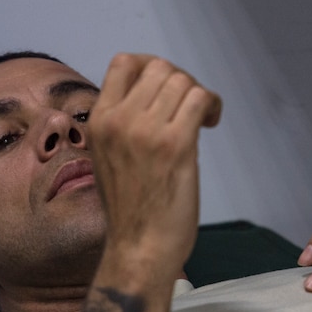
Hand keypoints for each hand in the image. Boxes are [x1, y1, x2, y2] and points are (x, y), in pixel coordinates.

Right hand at [88, 54, 221, 279]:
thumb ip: (124, 126)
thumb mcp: (109, 158)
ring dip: (199, 94)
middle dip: (181, 80)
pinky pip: (199, 99)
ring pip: (182, 81)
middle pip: (159, 67)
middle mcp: (119, 120)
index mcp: (99, 121)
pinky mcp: (175, 144)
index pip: (123, 63)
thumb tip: (154, 98)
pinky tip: (212, 123)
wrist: (139, 248)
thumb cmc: (129, 210)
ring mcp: (146, 131)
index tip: (165, 91)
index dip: (151, 68)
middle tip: (191, 107)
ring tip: (203, 118)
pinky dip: (212, 104)